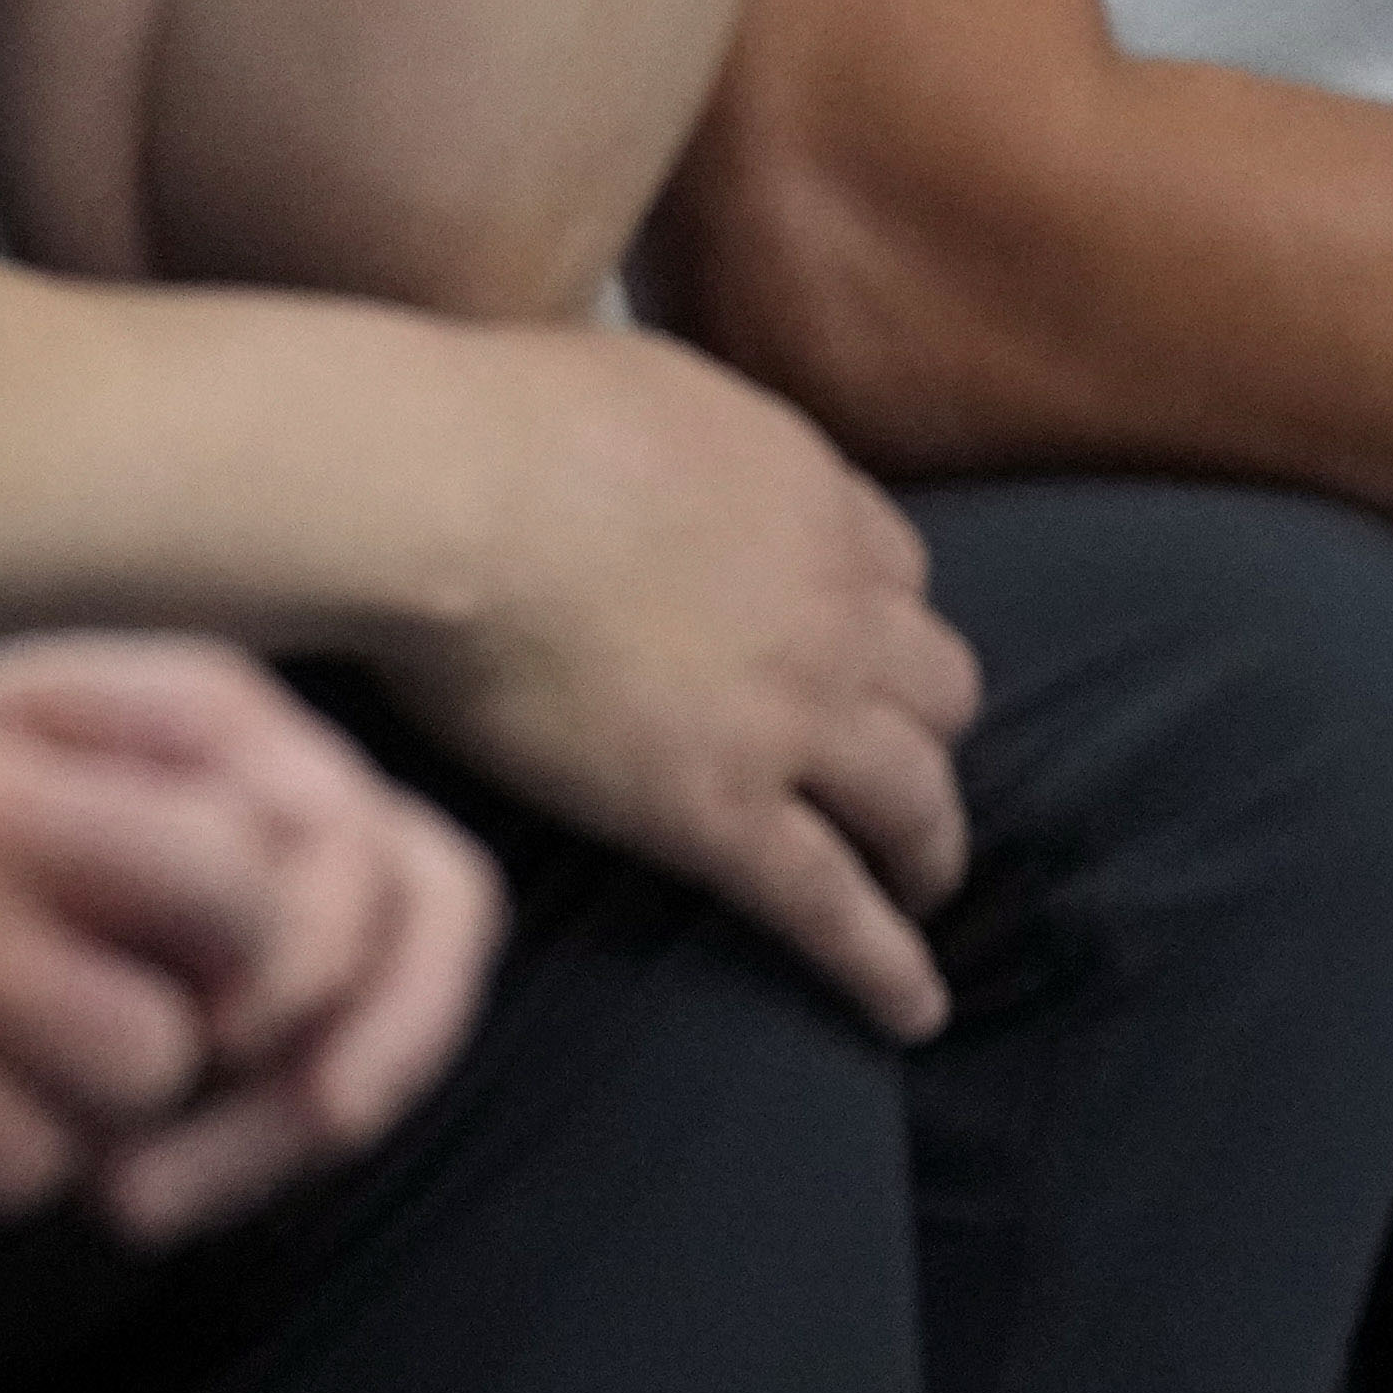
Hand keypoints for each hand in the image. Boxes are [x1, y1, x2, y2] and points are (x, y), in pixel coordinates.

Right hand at [376, 324, 978, 1040]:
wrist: (456, 491)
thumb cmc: (500, 418)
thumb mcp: (640, 380)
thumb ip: (682, 431)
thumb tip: (650, 435)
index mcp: (808, 496)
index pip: (896, 569)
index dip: (878, 617)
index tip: (856, 651)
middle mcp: (830, 608)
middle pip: (937, 685)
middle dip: (925, 729)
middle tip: (896, 771)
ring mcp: (789, 717)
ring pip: (914, 798)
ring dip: (928, 846)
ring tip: (923, 890)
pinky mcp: (722, 813)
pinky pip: (833, 904)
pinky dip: (885, 964)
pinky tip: (913, 1012)